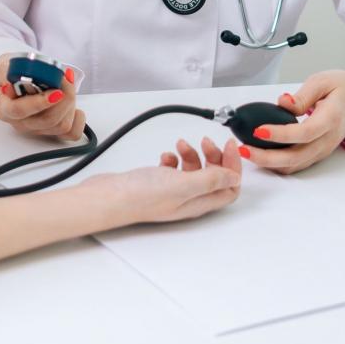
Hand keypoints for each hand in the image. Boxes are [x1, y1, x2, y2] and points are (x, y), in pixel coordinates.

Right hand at [0, 53, 84, 139]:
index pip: (19, 111)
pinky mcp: (52, 131)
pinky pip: (71, 133)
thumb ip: (16, 69)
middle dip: (64, 97)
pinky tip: (73, 105)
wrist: (11, 80)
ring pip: (61, 125)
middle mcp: (20, 123)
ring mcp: (36, 129)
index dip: (39, 102)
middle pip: (47, 120)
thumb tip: (31, 72)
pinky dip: (77, 118)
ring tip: (66, 85)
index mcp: (5, 108)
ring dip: (70, 103)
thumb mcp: (7, 65)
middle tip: (65, 78)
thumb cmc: (9, 74)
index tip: (56, 91)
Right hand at [89, 135, 241, 223]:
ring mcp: (173, 192)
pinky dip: (174, 159)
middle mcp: (188, 199)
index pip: (229, 188)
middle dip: (214, 157)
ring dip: (192, 154)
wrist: (109, 197)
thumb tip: (235, 177)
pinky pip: (174, 170)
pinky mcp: (157, 184)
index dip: (232, 167)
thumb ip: (211, 180)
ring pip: (193, 171)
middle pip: (213, 177)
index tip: (228, 146)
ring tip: (180, 145)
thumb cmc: (141, 195)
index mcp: (199, 202)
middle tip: (205, 141)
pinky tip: (166, 155)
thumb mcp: (183, 185)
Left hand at [239, 69, 344, 174]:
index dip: (280, 134)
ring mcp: (322, 150)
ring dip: (269, 163)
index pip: (304, 133)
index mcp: (331, 119)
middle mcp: (327, 140)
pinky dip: (276, 164)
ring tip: (246, 151)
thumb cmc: (344, 89)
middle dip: (267, 157)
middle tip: (243, 149)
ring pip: (294, 165)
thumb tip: (283, 103)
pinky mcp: (317, 154)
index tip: (258, 130)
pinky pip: (296, 165)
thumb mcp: (323, 81)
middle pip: (296, 157)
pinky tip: (260, 153)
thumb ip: (302, 95)